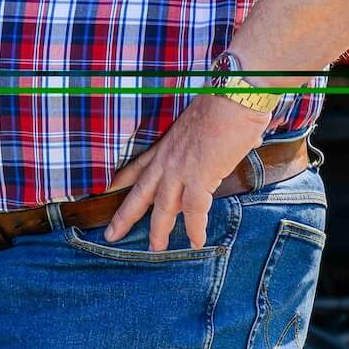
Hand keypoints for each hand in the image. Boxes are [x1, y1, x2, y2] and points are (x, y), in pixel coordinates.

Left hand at [104, 96, 270, 250]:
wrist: (231, 98)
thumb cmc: (222, 107)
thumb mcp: (201, 126)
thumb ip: (209, 142)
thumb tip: (242, 143)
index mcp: (163, 147)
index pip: (134, 168)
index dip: (119, 182)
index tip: (106, 193)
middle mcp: (166, 160)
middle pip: (139, 194)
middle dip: (124, 217)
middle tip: (111, 235)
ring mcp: (180, 169)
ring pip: (163, 208)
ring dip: (159, 231)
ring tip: (155, 250)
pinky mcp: (200, 176)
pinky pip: (195, 210)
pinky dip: (195, 228)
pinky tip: (196, 243)